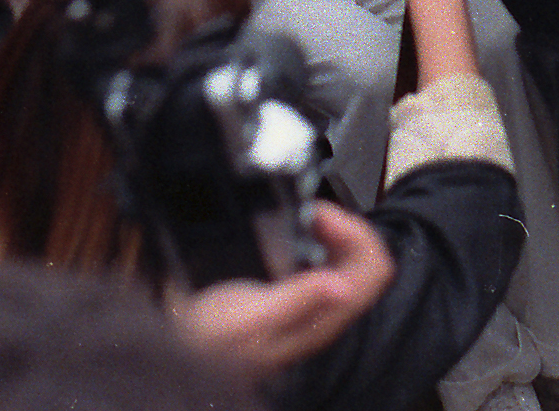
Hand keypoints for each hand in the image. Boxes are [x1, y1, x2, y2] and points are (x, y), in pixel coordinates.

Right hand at [173, 204, 394, 379]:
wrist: (184, 348)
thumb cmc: (210, 338)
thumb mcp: (250, 317)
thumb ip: (297, 300)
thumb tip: (341, 286)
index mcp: (324, 317)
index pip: (373, 269)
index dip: (356, 233)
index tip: (321, 216)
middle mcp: (327, 310)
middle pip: (365, 260)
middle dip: (344, 225)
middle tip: (310, 210)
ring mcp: (314, 302)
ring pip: (347, 257)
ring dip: (331, 230)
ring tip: (301, 215)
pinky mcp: (297, 294)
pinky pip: (325, 258)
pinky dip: (314, 236)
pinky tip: (290, 229)